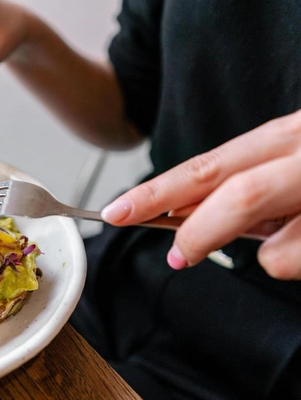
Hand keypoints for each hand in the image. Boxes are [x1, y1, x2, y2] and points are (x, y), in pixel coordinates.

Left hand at [100, 109, 300, 279]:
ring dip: (269, 254)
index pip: (205, 167)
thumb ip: (243, 187)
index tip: (117, 211)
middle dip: (194, 232)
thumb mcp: (290, 169)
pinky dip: (295, 263)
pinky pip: (291, 261)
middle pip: (232, 193)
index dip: (155, 194)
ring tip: (295, 240)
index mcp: (285, 136)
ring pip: (270, 241)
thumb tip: (184, 216)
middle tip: (177, 256)